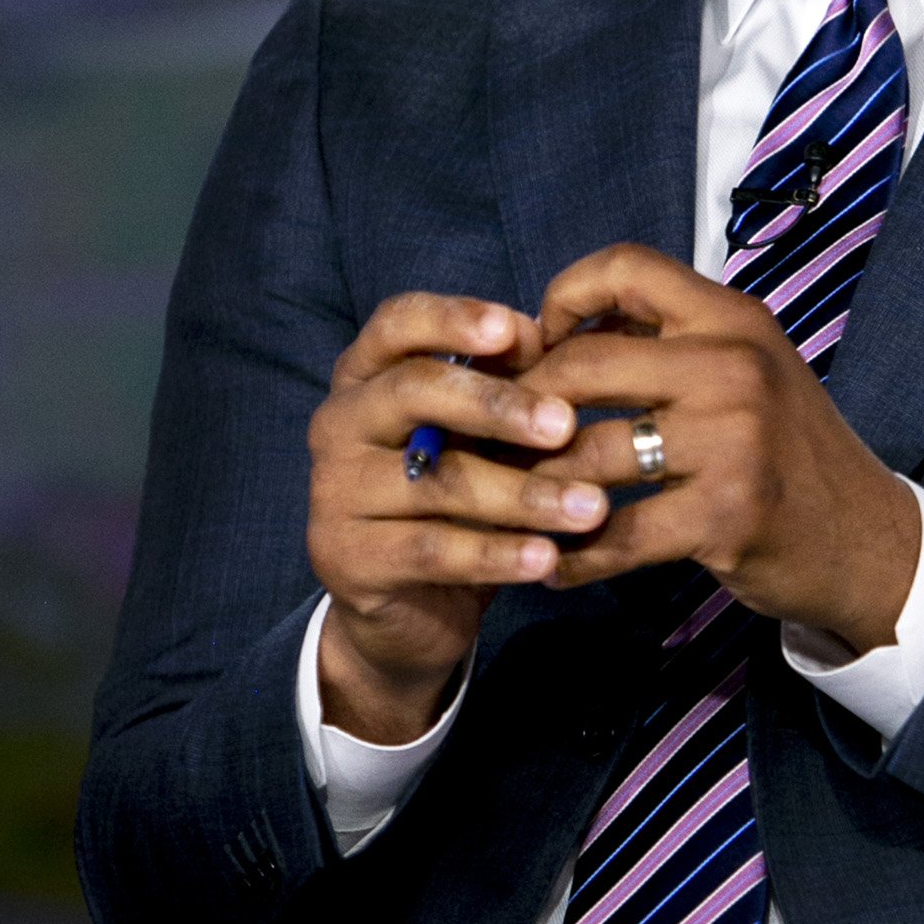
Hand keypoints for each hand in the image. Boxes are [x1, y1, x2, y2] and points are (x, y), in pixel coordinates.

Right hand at [306, 293, 605, 742]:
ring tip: (589, 506)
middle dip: (496, 405)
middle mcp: (339, 422)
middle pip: (413, 391)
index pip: (397, 323)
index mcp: (367, 374)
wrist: (408, 605)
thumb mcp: (480, 434)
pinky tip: (547, 557)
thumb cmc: (455, 494)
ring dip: (522, 494)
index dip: (454, 319)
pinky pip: (432, 550)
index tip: (517, 330)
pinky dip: (497, 555)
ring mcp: (335, 491)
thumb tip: (538, 334)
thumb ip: (503, 384)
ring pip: (435, 482)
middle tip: (566, 424)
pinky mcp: (346, 557)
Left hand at [527, 243, 920, 651]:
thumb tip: (556, 333)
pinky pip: (617, 532)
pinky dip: (574, 555)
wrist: (871, 540)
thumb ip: (667, 346)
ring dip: (532, 488)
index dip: (564, 297)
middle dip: (521, 406)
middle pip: (584, 363)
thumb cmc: (787, 455)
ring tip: (504, 506)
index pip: (626, 267)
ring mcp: (733, 438)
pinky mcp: (728, 513)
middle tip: (495, 439)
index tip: (541, 346)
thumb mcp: (745, 373)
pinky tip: (554, 564)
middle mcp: (734, 364)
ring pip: (587, 452)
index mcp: (733, 319)